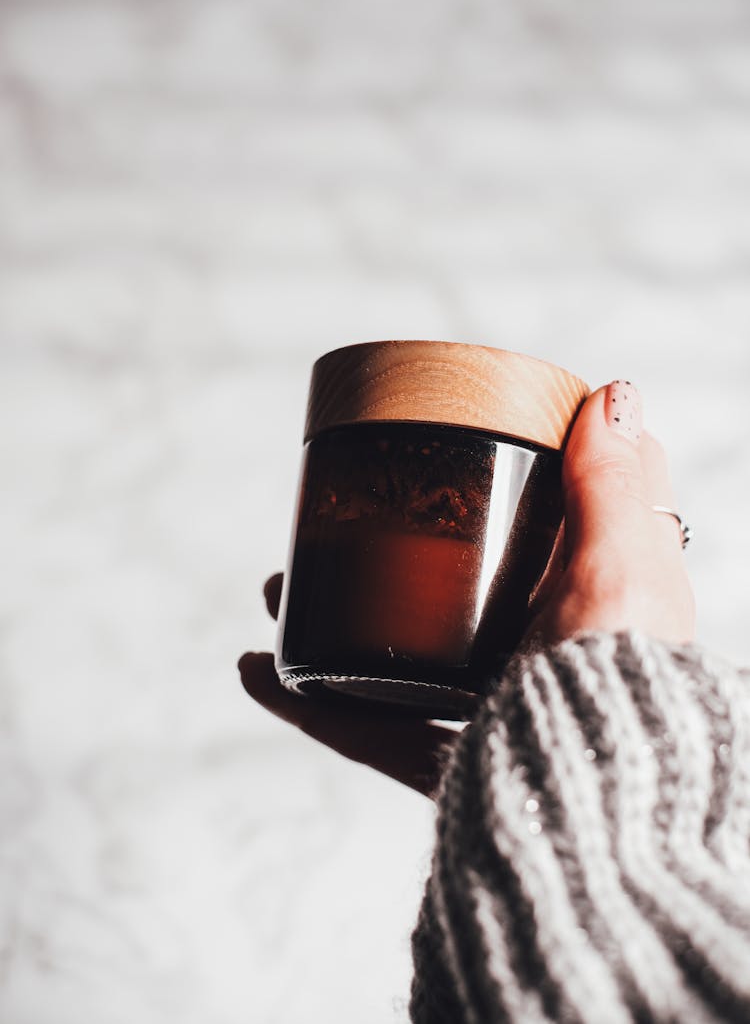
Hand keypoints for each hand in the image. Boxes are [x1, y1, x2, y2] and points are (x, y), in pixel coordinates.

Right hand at [238, 380, 694, 797]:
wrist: (596, 819)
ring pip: (397, 664)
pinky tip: (259, 674)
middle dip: (372, 564)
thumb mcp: (622, 567)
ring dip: (327, 630)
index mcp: (590, 613)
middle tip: (327, 531)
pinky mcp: (450, 774)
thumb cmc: (621, 691)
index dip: (481, 506)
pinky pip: (370, 733)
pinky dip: (311, 705)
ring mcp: (492, 721)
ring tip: (274, 593)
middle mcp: (542, 666)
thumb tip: (615, 392)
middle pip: (444, 602)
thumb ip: (614, 484)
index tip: (425, 472)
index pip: (534, 545)